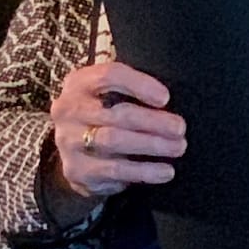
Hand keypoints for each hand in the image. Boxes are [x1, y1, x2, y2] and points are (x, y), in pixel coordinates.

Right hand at [46, 60, 185, 211]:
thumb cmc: (101, 110)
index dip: (140, 85)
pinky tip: (163, 171)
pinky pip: (112, 171)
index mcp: (79, 83)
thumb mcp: (109, 90)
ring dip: (151, 146)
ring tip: (177, 148)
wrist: (69, 147)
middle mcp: (68, 111)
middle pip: (116, 114)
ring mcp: (68, 142)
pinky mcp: (75, 171)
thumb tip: (166, 100)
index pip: (109, 76)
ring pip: (114, 142)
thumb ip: (132, 87)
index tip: (166, 98)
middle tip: (180, 128)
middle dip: (153, 122)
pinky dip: (142, 171)